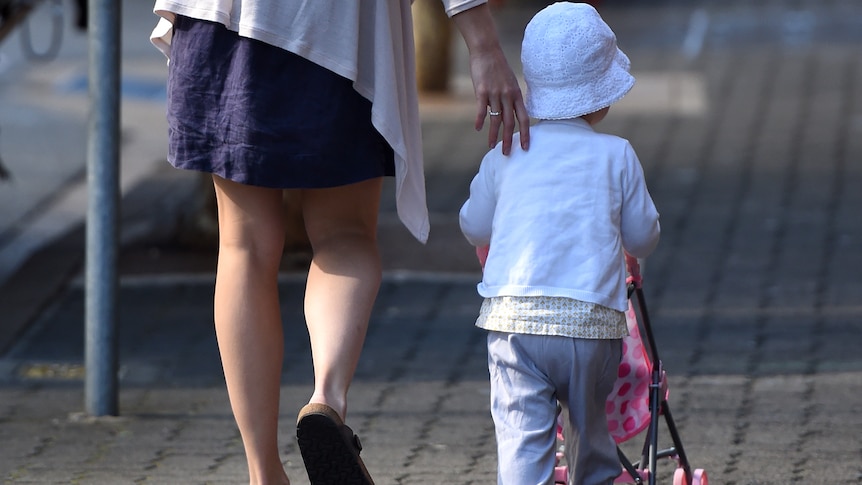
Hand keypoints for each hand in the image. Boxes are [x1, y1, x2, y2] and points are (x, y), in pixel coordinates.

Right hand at [451, 4, 529, 154]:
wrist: (487, 51)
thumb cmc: (498, 67)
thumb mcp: (510, 83)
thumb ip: (510, 98)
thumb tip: (507, 114)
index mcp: (516, 95)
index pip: (524, 118)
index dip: (526, 134)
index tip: (526, 147)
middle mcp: (508, 96)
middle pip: (510, 123)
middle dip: (509, 140)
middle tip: (506, 153)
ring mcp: (495, 94)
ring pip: (496, 120)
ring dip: (493, 135)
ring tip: (491, 146)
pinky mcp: (482, 91)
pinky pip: (481, 110)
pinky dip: (479, 120)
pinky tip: (477, 128)